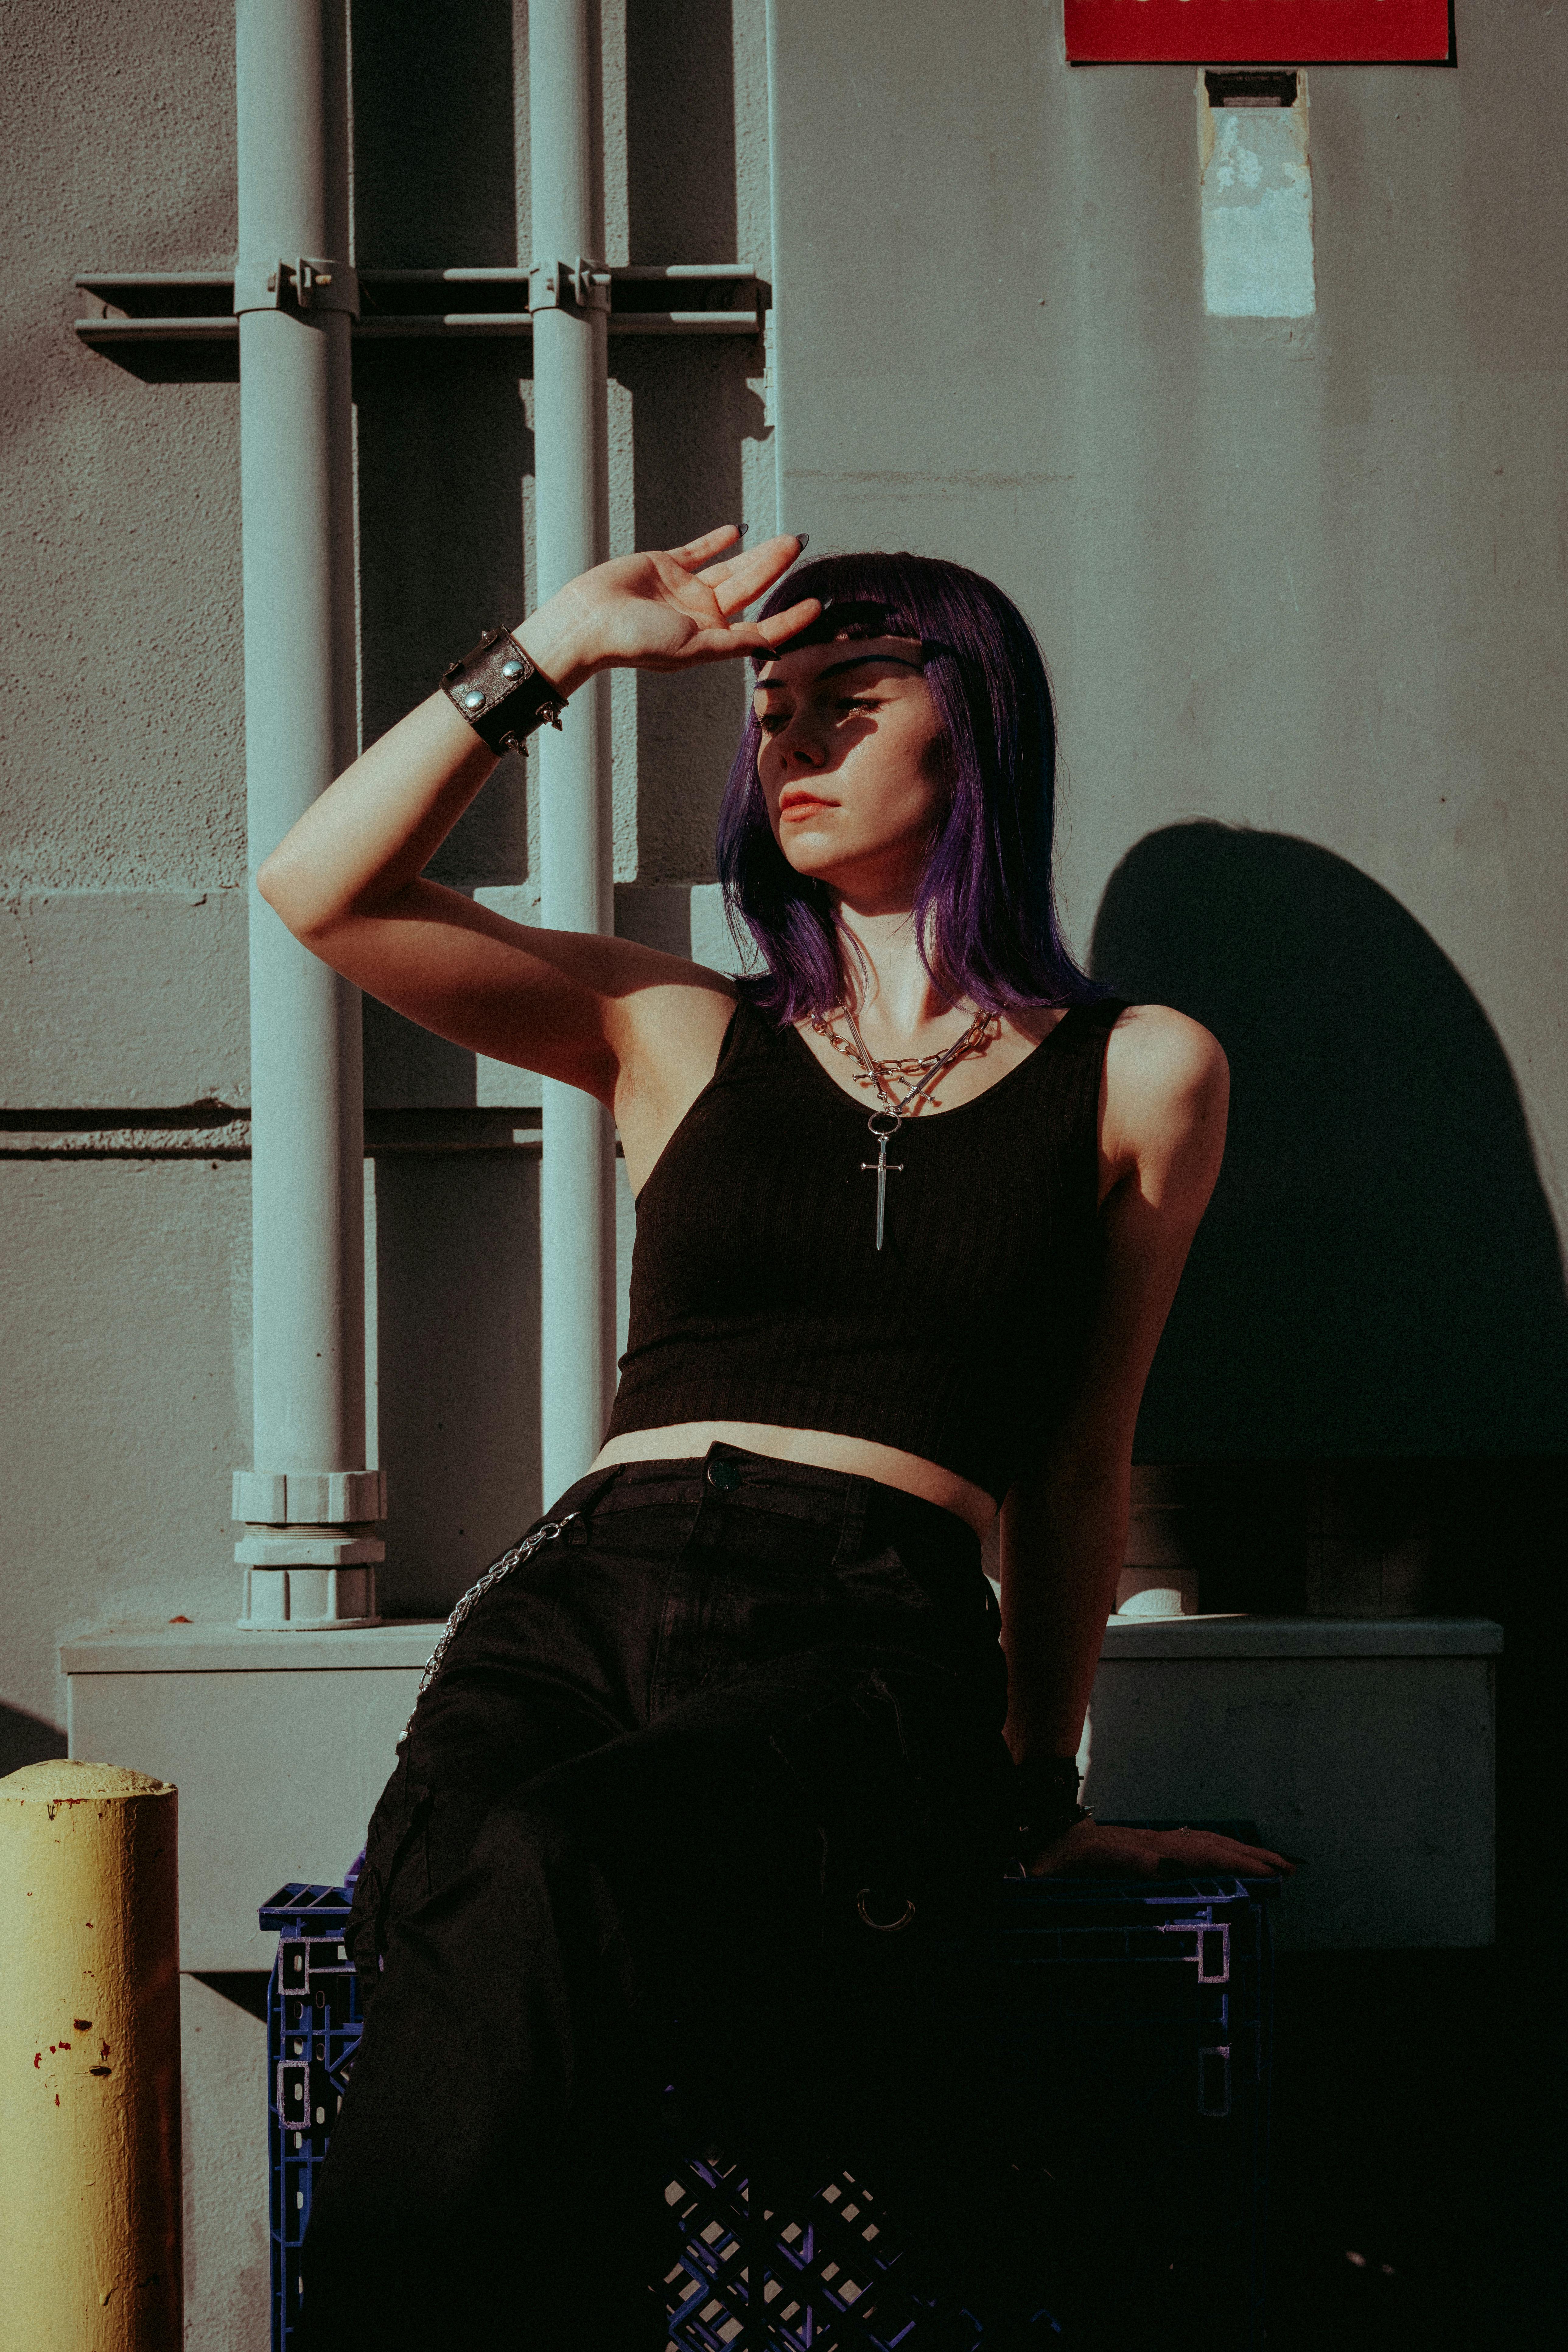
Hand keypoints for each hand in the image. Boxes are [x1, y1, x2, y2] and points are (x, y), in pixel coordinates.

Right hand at [515, 527, 820, 690]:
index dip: (788, 618)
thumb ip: (731, 644)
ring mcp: (683, 590)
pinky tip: (738, 530)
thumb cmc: (638, 643)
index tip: (816, 603)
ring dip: (756, 554)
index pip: (760, 628)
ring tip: (783, 539)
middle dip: (774, 568)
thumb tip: (769, 644)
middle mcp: (701, 615)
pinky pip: (698, 551)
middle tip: (799, 544)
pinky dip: (716, 541)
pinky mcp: (664, 566)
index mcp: (711, 639)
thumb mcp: (693, 649)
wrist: (589, 622)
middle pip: (748, 588)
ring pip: (730, 567)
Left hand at [1026, 1819, 1295, 1879]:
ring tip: (1274, 1863)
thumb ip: (1118, 1864)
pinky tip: (1232, 1857)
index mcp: (1143, 1850)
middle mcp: (1154, 1842)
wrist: (1043, 1837)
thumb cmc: (1059, 1859)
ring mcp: (1153, 1842)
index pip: (1198, 1855)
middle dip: (1250, 1857)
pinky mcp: (1149, 1846)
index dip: (1231, 1864)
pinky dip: (1219, 1851)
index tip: (1262, 1874)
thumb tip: (1160, 1864)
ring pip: (1207, 1844)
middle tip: (1287, 1870)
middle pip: (1210, 1846)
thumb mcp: (1082, 1867)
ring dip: (1241, 1852)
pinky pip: (1193, 1846)